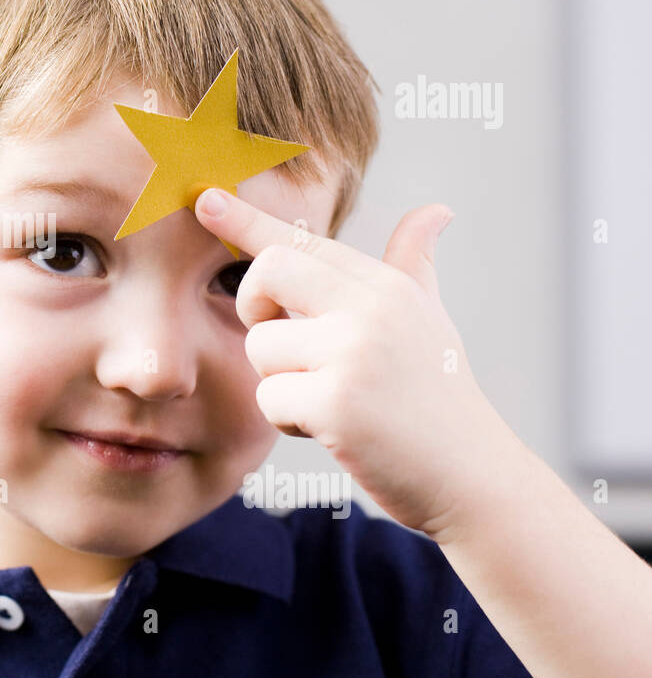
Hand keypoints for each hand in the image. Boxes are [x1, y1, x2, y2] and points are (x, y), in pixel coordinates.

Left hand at [194, 187, 514, 538]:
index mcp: (386, 286)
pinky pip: (268, 398)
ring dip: (280, 383)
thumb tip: (435, 211)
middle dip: (255, 308)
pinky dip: (289, 421)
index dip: (246, 219)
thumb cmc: (440, 398)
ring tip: (330, 402)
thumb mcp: (430, 321)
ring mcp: (353, 353)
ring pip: (259, 347)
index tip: (204, 199)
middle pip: (267, 272)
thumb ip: (415, 265)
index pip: (303, 241)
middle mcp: (371, 308)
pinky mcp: (336, 403)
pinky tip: (332, 431)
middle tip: (287, 344)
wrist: (473, 478)